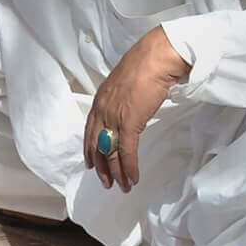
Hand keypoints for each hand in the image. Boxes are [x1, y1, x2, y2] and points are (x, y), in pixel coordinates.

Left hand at [84, 26, 191, 192]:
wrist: (156, 58)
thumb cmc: (146, 66)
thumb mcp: (126, 84)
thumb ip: (122, 98)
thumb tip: (129, 106)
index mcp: (100, 101)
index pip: (90, 131)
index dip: (90, 150)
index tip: (91, 163)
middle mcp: (102, 111)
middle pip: (97, 146)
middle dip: (102, 167)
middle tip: (106, 183)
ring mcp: (114, 117)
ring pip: (112, 153)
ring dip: (117, 173)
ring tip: (122, 187)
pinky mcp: (129, 123)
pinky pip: (127, 152)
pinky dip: (130, 167)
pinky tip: (133, 178)